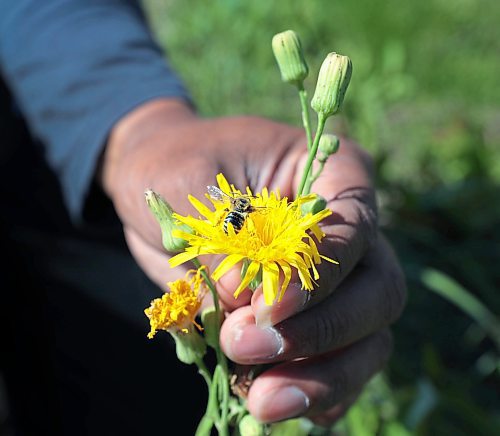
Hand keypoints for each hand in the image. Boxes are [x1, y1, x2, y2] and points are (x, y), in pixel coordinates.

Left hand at [101, 98, 406, 425]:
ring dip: (321, 378)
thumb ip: (220, 235)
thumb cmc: (175, 168)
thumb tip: (247, 300)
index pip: (354, 230)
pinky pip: (339, 366)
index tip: (265, 309)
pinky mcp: (312, 320)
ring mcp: (337, 282)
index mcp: (331, 177)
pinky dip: (315, 393)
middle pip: (377, 293)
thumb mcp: (181, 179)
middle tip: (247, 346)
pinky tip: (273, 405)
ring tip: (259, 401)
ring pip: (368, 340)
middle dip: (321, 333)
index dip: (319, 278)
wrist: (164, 191)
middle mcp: (348, 233)